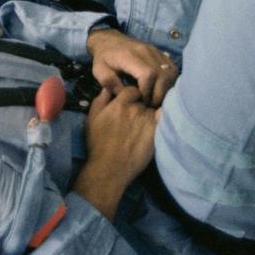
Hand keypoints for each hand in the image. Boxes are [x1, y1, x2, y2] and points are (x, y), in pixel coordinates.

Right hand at [72, 87, 159, 219]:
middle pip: (144, 100)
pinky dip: (162, 118)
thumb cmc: (98, 143)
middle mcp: (135, 108)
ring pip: (153, 110)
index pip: (132, 90)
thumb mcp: (92, 118)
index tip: (129, 104)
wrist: (110, 167)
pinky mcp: (156, 131)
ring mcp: (147, 120)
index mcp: (119, 103)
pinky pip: (163, 118)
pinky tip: (158, 123)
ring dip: (150, 114)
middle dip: (141, 105)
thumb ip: (100, 99)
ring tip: (145, 125)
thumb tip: (108, 88)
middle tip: (136, 116)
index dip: (131, 96)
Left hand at [86, 28, 177, 105]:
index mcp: (130, 56)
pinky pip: (173, 69)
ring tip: (155, 98)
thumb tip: (126, 95)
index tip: (141, 100)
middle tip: (149, 104)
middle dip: (158, 94)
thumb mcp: (99, 71)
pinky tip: (160, 89)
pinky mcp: (162, 54)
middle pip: (162, 76)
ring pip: (170, 73)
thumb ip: (110, 83)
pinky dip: (170, 82)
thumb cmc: (104, 58)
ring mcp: (156, 52)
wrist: (110, 40)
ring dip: (166, 89)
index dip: (147, 91)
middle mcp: (146, 52)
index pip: (147, 75)